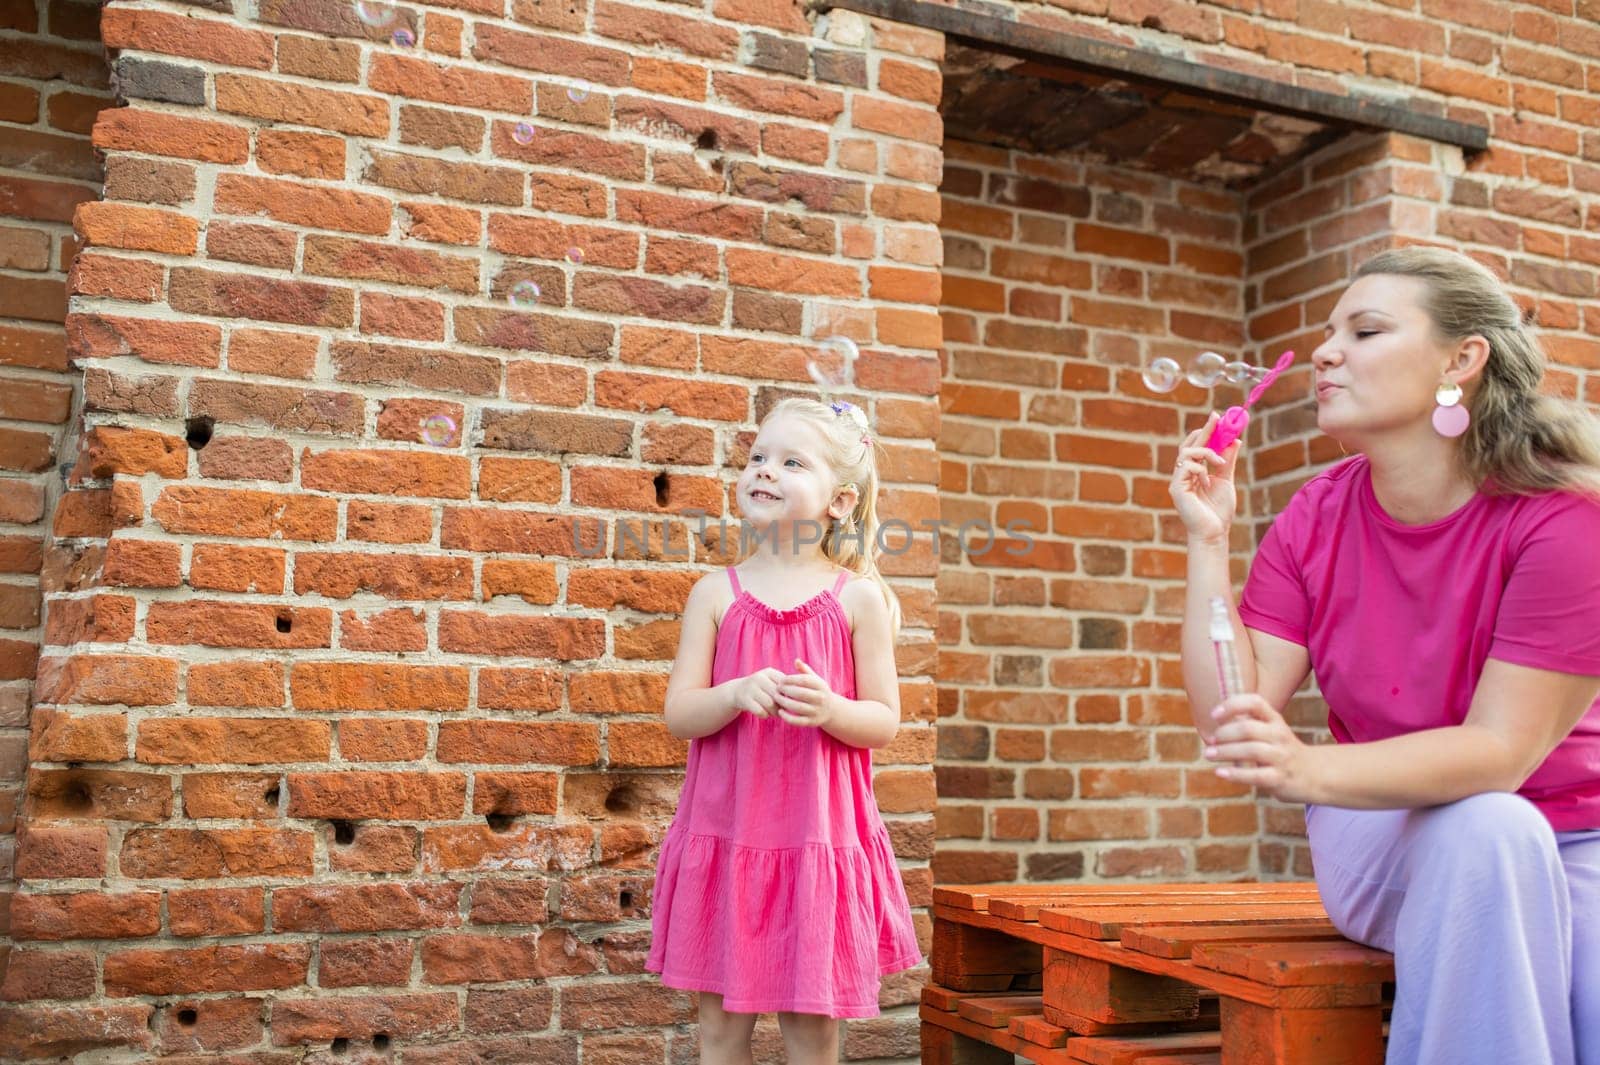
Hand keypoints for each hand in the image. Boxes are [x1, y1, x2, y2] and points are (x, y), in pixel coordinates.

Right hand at [731, 667, 785, 719]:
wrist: (737, 691)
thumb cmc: (761, 689)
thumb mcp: (771, 682)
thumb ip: (785, 687)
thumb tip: (799, 699)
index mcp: (769, 672)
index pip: (786, 684)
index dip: (790, 695)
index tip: (789, 700)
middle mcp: (759, 677)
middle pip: (778, 694)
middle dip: (782, 705)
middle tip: (783, 710)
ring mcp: (750, 688)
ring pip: (770, 704)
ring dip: (775, 712)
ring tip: (775, 713)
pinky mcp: (744, 699)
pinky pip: (760, 711)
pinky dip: (765, 715)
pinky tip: (764, 714)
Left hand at [774, 659, 838, 728]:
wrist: (831, 710)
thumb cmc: (818, 691)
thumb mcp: (815, 680)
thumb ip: (805, 670)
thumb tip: (796, 660)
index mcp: (821, 686)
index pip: (804, 680)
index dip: (791, 679)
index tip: (781, 680)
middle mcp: (820, 698)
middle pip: (800, 693)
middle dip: (786, 690)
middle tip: (777, 689)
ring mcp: (817, 711)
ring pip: (798, 707)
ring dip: (784, 702)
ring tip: (776, 698)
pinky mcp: (812, 722)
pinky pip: (798, 721)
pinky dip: (787, 717)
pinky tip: (780, 712)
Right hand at [1170, 411, 1238, 543]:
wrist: (1214, 532)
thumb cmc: (1218, 510)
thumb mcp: (1226, 480)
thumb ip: (1227, 461)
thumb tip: (1235, 440)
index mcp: (1194, 472)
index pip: (1197, 446)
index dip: (1207, 431)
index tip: (1218, 418)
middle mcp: (1184, 474)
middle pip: (1189, 444)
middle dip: (1203, 431)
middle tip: (1216, 419)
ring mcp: (1178, 481)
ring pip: (1186, 453)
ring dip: (1206, 451)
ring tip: (1220, 461)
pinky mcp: (1177, 489)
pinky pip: (1186, 467)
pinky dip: (1200, 467)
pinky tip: (1209, 479)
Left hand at [1203, 694, 1317, 802]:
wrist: (1314, 775)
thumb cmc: (1281, 750)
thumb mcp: (1271, 731)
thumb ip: (1248, 724)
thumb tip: (1215, 722)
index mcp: (1274, 720)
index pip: (1255, 702)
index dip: (1232, 705)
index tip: (1214, 715)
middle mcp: (1279, 735)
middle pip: (1248, 728)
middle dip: (1224, 734)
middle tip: (1210, 741)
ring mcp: (1281, 757)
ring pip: (1251, 750)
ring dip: (1225, 752)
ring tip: (1208, 754)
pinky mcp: (1280, 778)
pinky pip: (1256, 775)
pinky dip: (1235, 774)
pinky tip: (1220, 772)